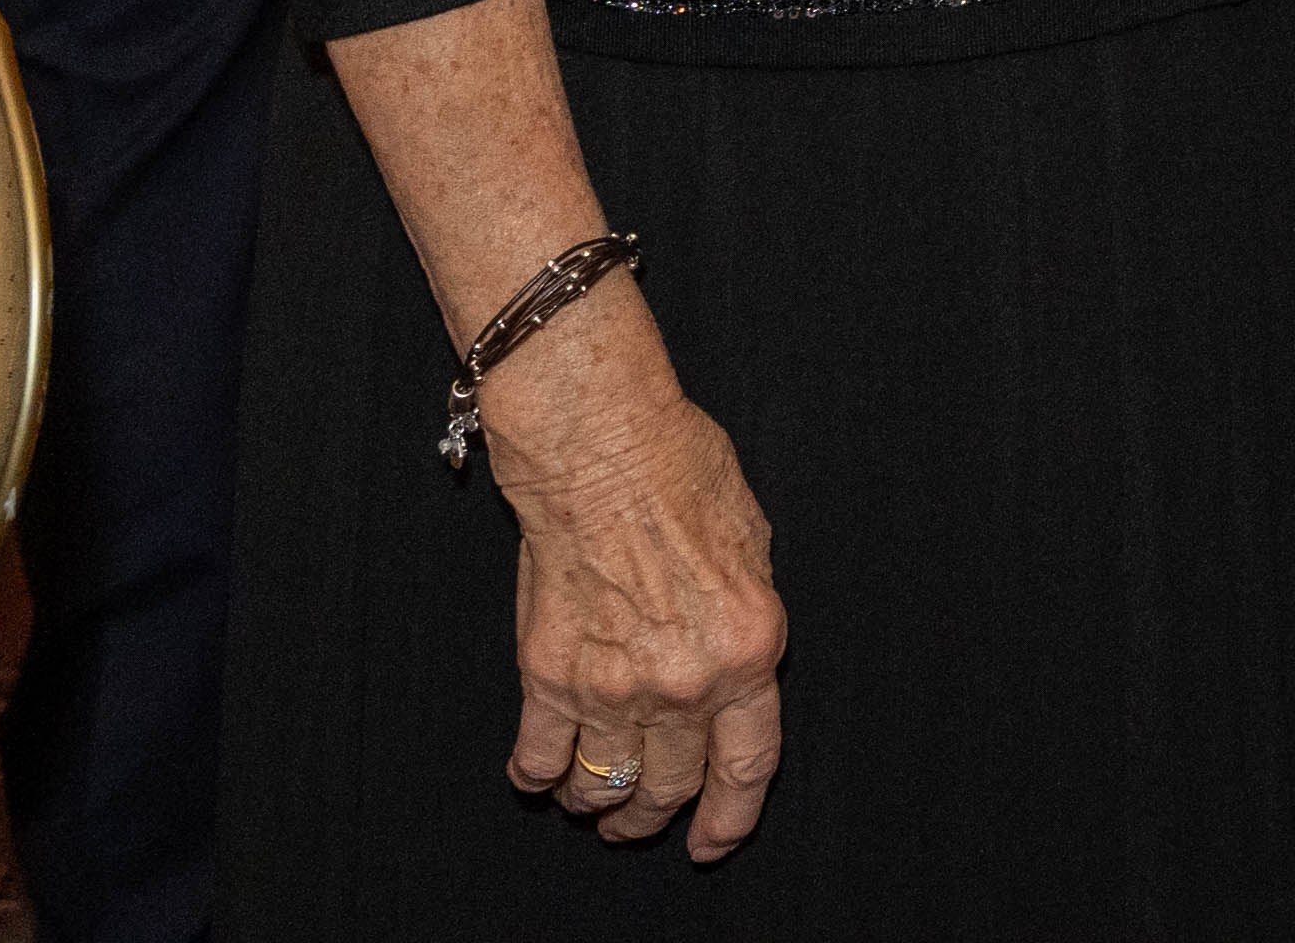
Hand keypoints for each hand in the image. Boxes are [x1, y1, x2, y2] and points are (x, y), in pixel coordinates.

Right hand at [474, 303, 787, 855]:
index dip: (730, 815)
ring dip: (600, 806)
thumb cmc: (685, 479)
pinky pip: (540, 757)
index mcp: (748, 651)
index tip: (713, 840)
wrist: (603, 454)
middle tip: (646, 821)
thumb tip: (733, 663)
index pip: (748, 763)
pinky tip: (542, 775)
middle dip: (660, 814)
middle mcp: (683, 682)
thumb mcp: (755, 551)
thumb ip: (743, 623)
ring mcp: (612, 685)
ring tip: (597, 808)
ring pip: (605, 784)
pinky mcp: (548, 676)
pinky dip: (539, 776)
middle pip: (672, 785)